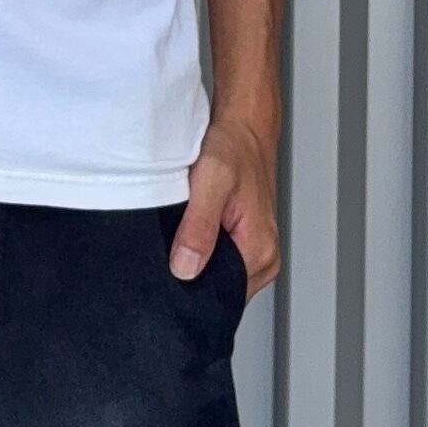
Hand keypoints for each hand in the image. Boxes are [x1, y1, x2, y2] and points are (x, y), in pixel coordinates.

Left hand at [169, 109, 280, 300]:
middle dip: (187, 279)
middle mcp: (262, 257)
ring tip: (177, 238)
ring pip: (214, 277)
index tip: (165, 277)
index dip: (189, 294)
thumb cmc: (234, 147)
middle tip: (167, 251)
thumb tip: (185, 269)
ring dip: (191, 263)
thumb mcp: (211, 181)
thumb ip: (199, 228)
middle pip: (217, 291)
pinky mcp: (242, 243)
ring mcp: (253, 252)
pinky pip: (215, 261)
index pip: (221, 299)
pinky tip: (184, 234)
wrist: (245, 127)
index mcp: (259, 251)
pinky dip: (196, 251)